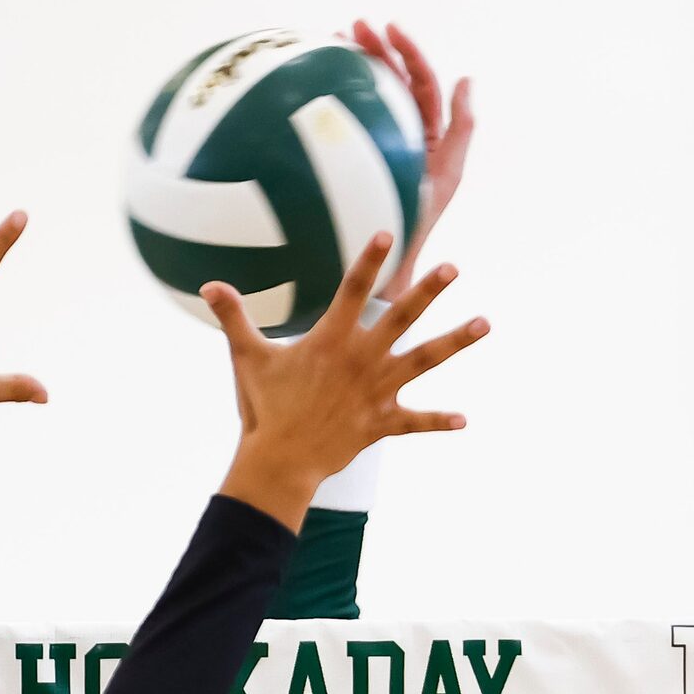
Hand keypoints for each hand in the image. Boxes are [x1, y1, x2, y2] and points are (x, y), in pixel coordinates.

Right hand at [208, 235, 485, 528]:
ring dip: (455, 341)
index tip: (387, 232)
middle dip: (429, 291)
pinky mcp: (381, 423)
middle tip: (453, 268)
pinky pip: (415, 421)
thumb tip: (209, 285)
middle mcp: (362, 359)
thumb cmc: (263, 408)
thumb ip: (233, 318)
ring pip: (424, 360)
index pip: (353, 289)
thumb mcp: (246, 359)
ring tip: (484, 323)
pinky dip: (437, 421)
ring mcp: (376, 391)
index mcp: (332, 340)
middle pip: (402, 317)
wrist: (280, 461)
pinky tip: (463, 419)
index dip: (369, 260)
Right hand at [351, 21, 475, 300]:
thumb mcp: (444, 178)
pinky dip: (328, 106)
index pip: (422, 86)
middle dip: (377, 51)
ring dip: (353, 70)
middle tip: (355, 27)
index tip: (390, 30)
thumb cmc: (411, 236)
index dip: (410, 54)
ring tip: (332, 40)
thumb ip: (460, 130)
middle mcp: (402, 146)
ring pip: (366, 105)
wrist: (375, 279)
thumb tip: (467, 80)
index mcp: (428, 142)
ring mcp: (374, 158)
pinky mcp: (349, 172)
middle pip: (392, 86)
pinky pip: (340, 132)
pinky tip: (304, 88)